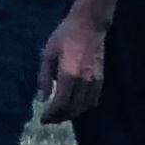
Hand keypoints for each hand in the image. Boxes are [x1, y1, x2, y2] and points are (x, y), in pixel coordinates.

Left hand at [35, 6, 109, 120]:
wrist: (89, 26)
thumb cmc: (64, 37)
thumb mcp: (48, 54)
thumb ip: (45, 78)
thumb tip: (42, 99)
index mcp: (69, 75)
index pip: (61, 104)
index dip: (52, 115)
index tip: (42, 118)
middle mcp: (84, 82)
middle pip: (74, 109)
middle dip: (60, 117)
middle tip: (49, 119)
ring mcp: (95, 82)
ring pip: (84, 107)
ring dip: (72, 114)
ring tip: (60, 113)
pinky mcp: (102, 79)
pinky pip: (93, 101)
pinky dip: (83, 107)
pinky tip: (74, 105)